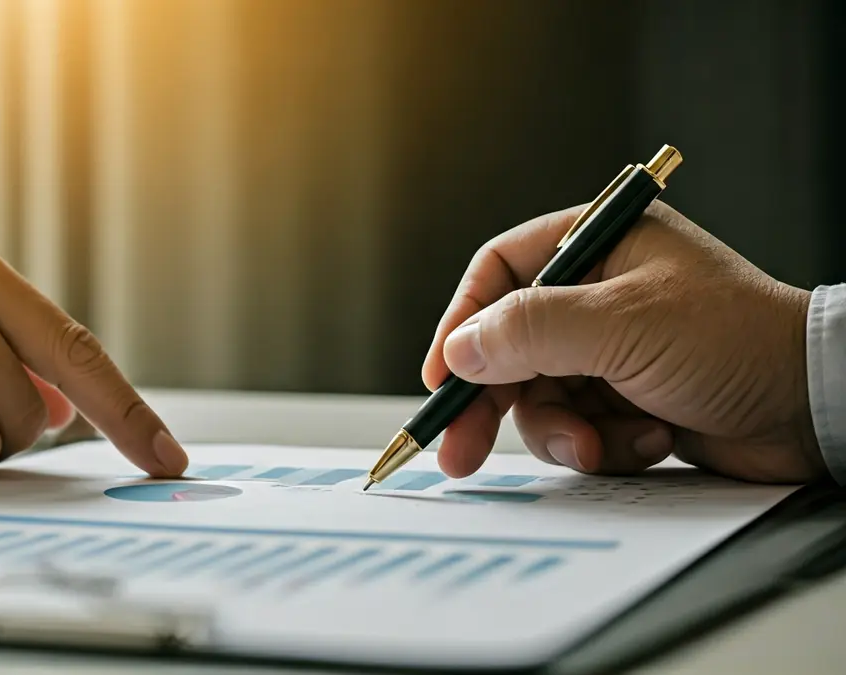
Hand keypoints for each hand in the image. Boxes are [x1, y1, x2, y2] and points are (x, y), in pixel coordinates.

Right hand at [422, 202, 823, 483]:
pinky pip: (578, 427)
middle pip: (508, 344)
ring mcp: (612, 349)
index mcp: (598, 245)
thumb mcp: (621, 325)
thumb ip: (529, 330)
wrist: (814, 409)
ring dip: (563, 429)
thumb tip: (459, 349)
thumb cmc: (736, 341)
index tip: (440, 375)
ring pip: (538, 396)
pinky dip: (603, 443)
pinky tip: (648, 439)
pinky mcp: (627, 399)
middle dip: (490, 399)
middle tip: (460, 447)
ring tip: (601, 443)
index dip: (461, 322)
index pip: (500, 273)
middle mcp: (599, 293)